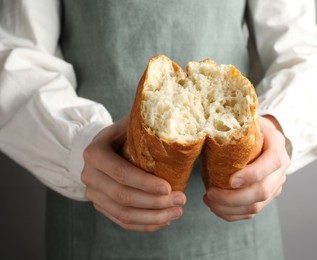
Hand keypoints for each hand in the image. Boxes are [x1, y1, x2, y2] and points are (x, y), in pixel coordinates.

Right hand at [81, 116, 185, 231]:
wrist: (103, 146)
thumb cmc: (122, 133)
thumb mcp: (130, 122)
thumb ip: (147, 121)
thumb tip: (178, 116)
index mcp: (94, 153)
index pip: (121, 173)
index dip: (145, 183)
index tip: (169, 187)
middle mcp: (89, 176)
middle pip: (123, 197)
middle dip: (155, 202)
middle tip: (181, 200)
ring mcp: (93, 194)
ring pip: (123, 214)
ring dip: (153, 217)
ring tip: (177, 212)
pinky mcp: (101, 206)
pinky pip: (122, 222)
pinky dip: (145, 225)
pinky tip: (164, 220)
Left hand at [203, 115, 289, 221]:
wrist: (264, 137)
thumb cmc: (248, 127)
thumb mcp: (244, 119)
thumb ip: (231, 121)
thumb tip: (204, 126)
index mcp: (277, 146)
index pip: (271, 162)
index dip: (252, 174)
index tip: (230, 180)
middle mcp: (280, 169)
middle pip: (263, 191)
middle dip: (233, 198)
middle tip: (209, 194)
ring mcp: (275, 185)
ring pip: (256, 207)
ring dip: (229, 208)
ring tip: (208, 200)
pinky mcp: (266, 197)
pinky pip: (251, 213)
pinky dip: (232, 214)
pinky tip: (216, 207)